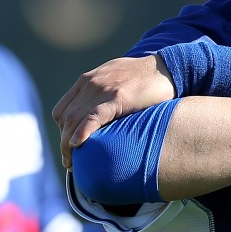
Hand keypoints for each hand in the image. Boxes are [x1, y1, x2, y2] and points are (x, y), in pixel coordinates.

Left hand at [53, 55, 175, 168]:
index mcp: (88, 80)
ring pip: (74, 120)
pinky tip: (79, 144)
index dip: (62, 132)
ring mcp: (103, 89)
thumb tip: (100, 113)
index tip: (69, 148)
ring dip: (69, 145)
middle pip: (65, 118)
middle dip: (63, 143)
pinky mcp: (118, 97)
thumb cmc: (146, 77)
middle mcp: (90, 84)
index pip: (62, 110)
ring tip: (73, 164)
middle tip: (69, 163)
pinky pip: (93, 117)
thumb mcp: (116, 78)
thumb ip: (103, 92)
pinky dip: (83, 131)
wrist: (168, 67)